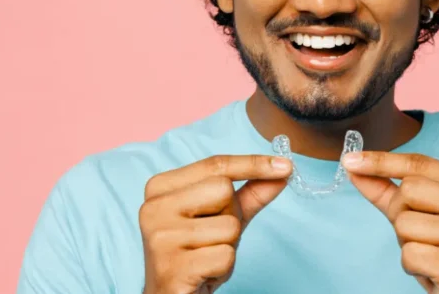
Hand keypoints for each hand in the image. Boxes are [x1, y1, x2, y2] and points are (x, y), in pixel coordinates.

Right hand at [140, 155, 292, 293]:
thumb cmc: (197, 254)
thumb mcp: (224, 217)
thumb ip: (250, 193)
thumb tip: (282, 171)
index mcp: (160, 187)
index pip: (215, 165)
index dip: (253, 164)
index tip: (285, 165)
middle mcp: (153, 208)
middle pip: (223, 190)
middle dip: (231, 215)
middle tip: (212, 237)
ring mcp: (160, 237)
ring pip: (229, 226)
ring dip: (228, 245)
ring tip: (207, 257)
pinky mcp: (172, 267)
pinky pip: (225, 255)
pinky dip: (224, 267)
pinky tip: (204, 273)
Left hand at [343, 152, 438, 293]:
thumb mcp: (415, 214)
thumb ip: (387, 190)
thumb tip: (352, 165)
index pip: (419, 165)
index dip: (381, 162)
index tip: (349, 160)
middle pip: (408, 190)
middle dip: (400, 214)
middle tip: (421, 235)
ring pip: (405, 223)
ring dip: (406, 243)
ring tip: (430, 254)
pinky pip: (410, 253)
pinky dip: (411, 265)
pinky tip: (432, 270)